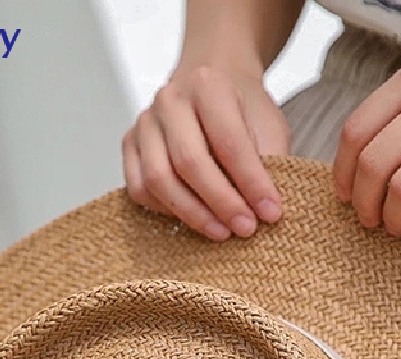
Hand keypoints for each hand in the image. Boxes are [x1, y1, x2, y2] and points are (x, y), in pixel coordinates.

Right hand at [122, 64, 290, 241]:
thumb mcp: (268, 125)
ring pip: (159, 180)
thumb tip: (267, 211)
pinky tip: (192, 218)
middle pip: (189, 162)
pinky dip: (166, 211)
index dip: (252, 183)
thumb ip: (270, 162)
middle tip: (246, 228)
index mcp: (207, 85)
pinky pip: (140, 189)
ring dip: (193, 214)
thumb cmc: (241, 109)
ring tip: (222, 232)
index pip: (229, 142)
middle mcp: (169, 100)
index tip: (271, 213)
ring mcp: (145, 123)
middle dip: (221, 203)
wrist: (212, 89)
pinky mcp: (130, 145)